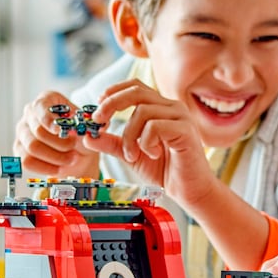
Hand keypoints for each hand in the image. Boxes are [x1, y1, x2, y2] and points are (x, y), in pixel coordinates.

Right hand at [14, 91, 99, 177]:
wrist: (77, 154)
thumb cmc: (80, 135)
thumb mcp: (89, 126)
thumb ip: (91, 125)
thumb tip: (92, 126)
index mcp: (47, 99)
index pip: (41, 106)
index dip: (49, 119)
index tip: (60, 130)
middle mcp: (30, 113)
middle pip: (38, 130)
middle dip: (59, 143)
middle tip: (74, 148)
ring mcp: (22, 131)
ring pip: (32, 147)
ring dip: (55, 156)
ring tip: (71, 159)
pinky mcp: (20, 149)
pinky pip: (27, 161)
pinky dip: (46, 167)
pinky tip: (60, 168)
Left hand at [82, 79, 215, 206]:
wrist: (190, 190)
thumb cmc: (165, 170)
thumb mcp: (131, 155)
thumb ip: (112, 144)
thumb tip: (87, 136)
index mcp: (160, 108)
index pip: (135, 86)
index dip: (113, 92)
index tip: (97, 107)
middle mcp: (171, 107)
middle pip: (136, 91)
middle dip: (112, 104)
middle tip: (99, 122)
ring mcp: (180, 117)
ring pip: (143, 111)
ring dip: (130, 136)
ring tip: (133, 155)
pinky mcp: (185, 130)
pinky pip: (155, 126)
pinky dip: (146, 142)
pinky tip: (153, 154)